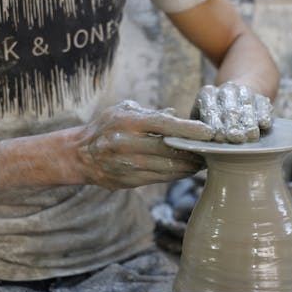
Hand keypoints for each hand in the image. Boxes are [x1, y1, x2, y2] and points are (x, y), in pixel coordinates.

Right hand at [77, 100, 213, 189]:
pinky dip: (177, 175)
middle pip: (170, 150)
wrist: (79, 154)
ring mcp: (128, 165)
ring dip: (190, 166)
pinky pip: (160, 179)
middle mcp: (128, 144)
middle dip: (194, 152)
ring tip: (203, 162)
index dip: (188, 129)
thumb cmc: (107, 127)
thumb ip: (151, 113)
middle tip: (212, 150)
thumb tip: (178, 115)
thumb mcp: (124, 110)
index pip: (164, 124)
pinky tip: (188, 170)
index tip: (208, 132)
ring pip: (168, 168)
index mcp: (128, 122)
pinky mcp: (130, 181)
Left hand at [191, 82, 272, 142]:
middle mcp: (226, 90)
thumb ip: (197, 129)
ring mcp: (245, 92)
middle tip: (235, 138)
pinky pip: (263, 105)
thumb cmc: (214, 117)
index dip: (215, 125)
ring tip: (251, 136)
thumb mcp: (201, 118)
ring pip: (247, 107)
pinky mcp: (261, 97)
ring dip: (249, 122)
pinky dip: (264, 114)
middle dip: (233, 125)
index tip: (218, 138)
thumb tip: (195, 142)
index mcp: (207, 94)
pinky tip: (264, 125)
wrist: (238, 96)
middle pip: (230, 109)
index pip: (210, 110)